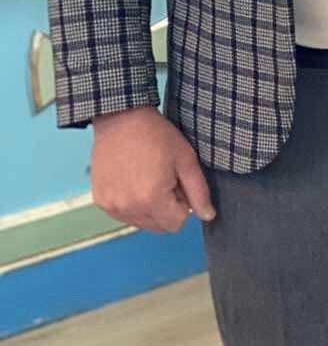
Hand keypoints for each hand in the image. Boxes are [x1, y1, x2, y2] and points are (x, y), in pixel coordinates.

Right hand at [91, 106, 214, 232]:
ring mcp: (112, 207)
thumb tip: (208, 215)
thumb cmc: (156, 135)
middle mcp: (129, 209)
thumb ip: (199, 192)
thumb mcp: (186, 159)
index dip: (182, 204)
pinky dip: (131, 203)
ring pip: (141, 222)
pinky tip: (132, 179)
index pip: (177, 224)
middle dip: (166, 208)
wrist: (121, 118)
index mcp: (152, 199)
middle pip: (158, 226)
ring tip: (146, 177)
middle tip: (163, 178)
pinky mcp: (101, 201)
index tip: (177, 182)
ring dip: (148, 207)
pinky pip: (123, 214)